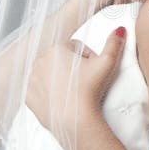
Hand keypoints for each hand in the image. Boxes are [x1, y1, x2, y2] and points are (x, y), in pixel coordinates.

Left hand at [26, 27, 126, 141]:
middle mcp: (39, 61)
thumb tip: (119, 29)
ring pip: (49, 73)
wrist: (75, 120)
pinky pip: (39, 89)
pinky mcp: (28, 96)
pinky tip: (61, 99)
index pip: (75, 47)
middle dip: (72, 67)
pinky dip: (49, 92)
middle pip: (61, 59)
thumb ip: (114, 43)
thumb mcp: (107, 63)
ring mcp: (32, 79)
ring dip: (60, 78)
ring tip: (74, 90)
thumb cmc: (90, 90)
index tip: (92, 70)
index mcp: (56, 49)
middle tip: (85, 81)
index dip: (88, 58)